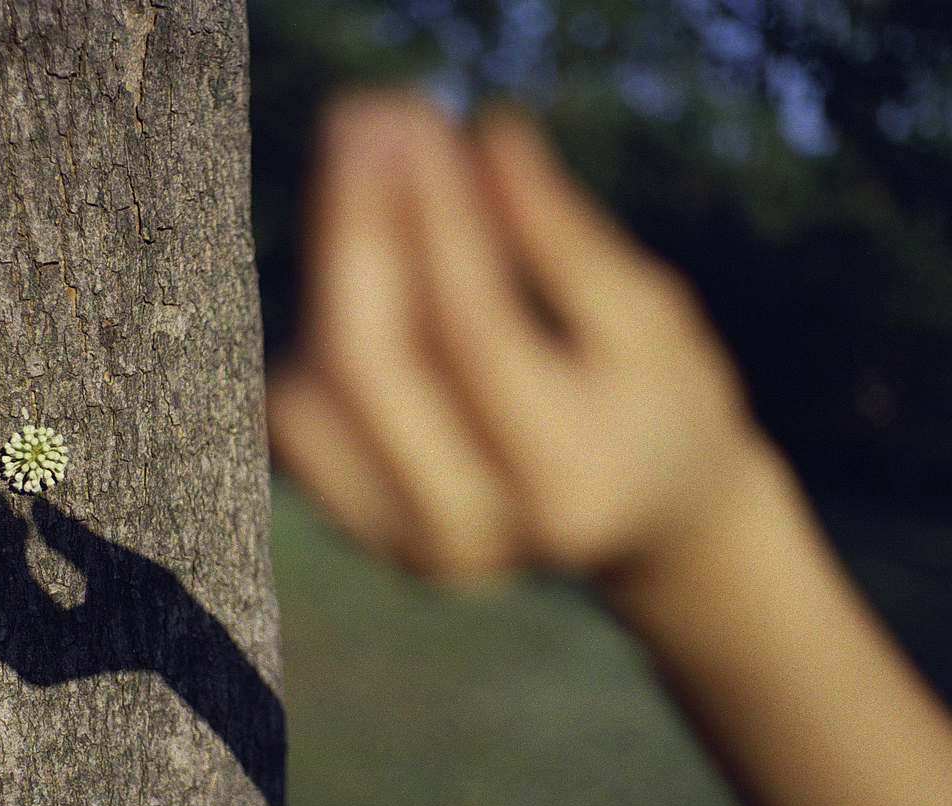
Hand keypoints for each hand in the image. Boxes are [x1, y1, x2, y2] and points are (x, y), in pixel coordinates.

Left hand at [267, 92, 763, 579]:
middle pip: (370, 365)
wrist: (644, 513)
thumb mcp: (645, 319)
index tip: (426, 121)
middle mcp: (470, 537)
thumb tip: (487, 136)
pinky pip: (294, 422)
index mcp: (564, 484)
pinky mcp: (360, 525)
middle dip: (358, 225)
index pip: (473, 329)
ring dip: (327, 268)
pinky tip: (351, 250)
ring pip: (309, 398)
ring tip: (366, 171)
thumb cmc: (658, 402)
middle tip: (367, 117)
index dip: (441, 215)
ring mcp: (402, 542)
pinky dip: (308, 327)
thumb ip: (565, 240)